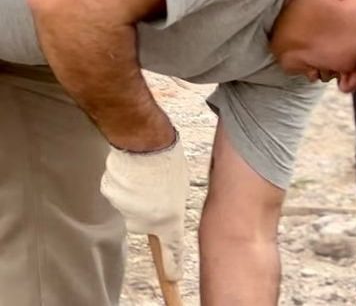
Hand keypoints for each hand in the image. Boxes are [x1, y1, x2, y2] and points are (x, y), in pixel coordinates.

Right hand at [100, 132, 188, 280]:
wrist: (144, 142)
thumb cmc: (169, 160)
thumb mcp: (181, 186)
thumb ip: (172, 204)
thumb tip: (164, 208)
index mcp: (170, 219)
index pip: (172, 250)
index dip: (172, 265)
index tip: (173, 277)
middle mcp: (146, 221)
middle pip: (145, 222)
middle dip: (150, 207)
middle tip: (157, 185)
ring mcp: (125, 211)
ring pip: (130, 207)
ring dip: (136, 193)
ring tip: (146, 173)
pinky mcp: (110, 197)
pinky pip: (117, 194)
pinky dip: (123, 184)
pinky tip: (131, 170)